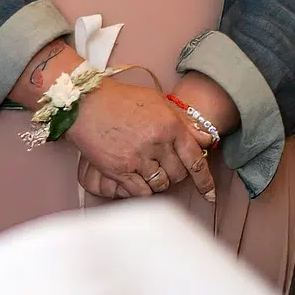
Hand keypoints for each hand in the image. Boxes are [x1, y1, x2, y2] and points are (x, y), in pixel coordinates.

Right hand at [67, 81, 215, 203]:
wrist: (85, 102)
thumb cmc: (120, 100)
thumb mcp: (157, 103)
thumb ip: (183, 122)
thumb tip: (205, 140)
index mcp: (170, 125)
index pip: (195, 159)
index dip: (204, 180)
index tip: (209, 194)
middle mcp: (157, 143)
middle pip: (178, 174)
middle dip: (174, 175)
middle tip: (163, 167)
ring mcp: (138, 157)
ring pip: (160, 184)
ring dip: (157, 182)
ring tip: (147, 170)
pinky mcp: (119, 169)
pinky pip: (140, 191)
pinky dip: (141, 189)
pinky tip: (135, 179)